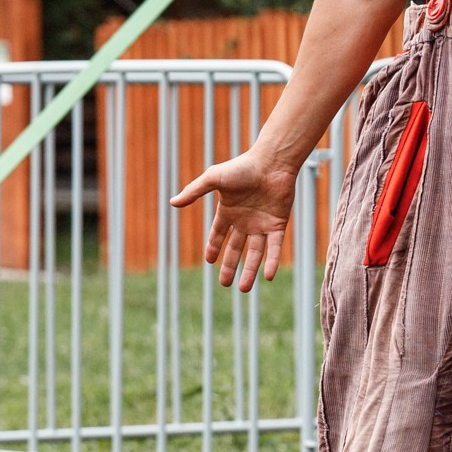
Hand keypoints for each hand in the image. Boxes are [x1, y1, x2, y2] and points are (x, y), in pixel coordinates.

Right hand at [171, 145, 298, 290]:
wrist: (272, 162)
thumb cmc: (243, 167)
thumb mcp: (213, 178)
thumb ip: (194, 191)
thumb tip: (172, 202)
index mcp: (229, 211)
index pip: (218, 234)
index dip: (213, 248)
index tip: (209, 261)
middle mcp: (245, 220)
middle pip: (236, 248)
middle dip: (230, 266)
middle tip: (225, 284)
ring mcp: (262, 223)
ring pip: (255, 253)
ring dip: (250, 271)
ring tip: (243, 289)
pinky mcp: (278, 224)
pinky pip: (275, 247)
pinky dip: (272, 261)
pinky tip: (268, 276)